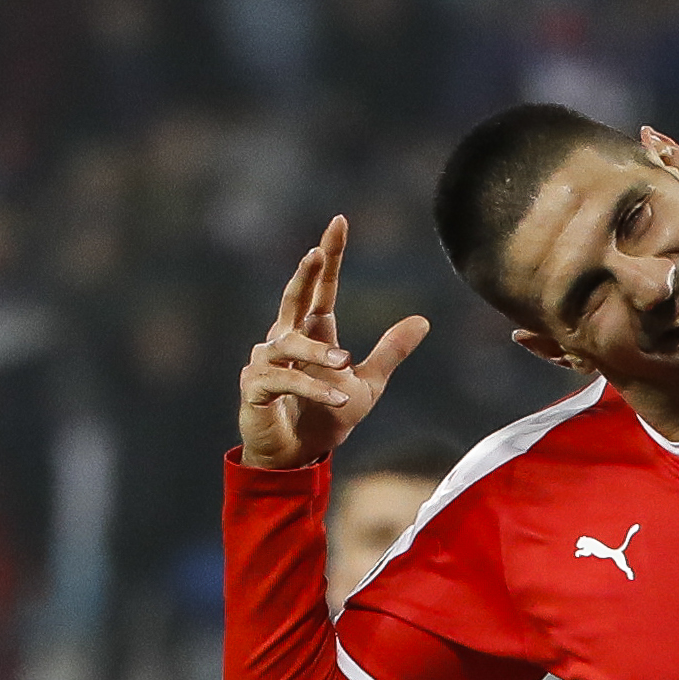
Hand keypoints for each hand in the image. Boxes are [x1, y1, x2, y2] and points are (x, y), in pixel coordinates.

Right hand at [237, 216, 431, 471]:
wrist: (296, 457)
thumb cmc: (325, 416)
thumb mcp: (368, 383)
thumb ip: (390, 351)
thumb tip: (423, 320)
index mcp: (310, 332)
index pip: (320, 288)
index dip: (328, 256)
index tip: (339, 222)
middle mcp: (283, 339)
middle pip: (293, 297)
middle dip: (304, 274)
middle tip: (316, 251)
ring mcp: (265, 362)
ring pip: (289, 345)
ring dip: (318, 354)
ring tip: (344, 365)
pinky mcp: (255, 388)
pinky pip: (282, 380)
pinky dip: (310, 387)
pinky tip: (334, 397)